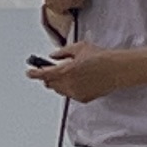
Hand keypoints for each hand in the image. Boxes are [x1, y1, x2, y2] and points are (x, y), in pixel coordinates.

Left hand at [27, 44, 144, 102]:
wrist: (116, 69)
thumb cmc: (100, 57)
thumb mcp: (79, 48)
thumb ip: (63, 52)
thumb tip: (53, 56)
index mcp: (66, 70)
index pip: (44, 74)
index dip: (34, 73)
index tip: (30, 72)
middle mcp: (69, 84)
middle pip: (50, 84)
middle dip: (48, 77)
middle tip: (49, 70)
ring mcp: (76, 93)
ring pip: (59, 90)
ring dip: (58, 83)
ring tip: (67, 73)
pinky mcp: (83, 98)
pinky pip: (70, 94)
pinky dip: (69, 88)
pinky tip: (78, 80)